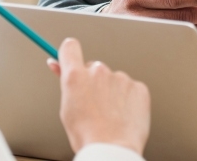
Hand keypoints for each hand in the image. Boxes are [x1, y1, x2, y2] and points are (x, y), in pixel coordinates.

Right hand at [46, 37, 150, 154]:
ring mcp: (121, 78)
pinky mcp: (138, 87)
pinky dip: (128, 99)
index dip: (69, 53)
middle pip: (94, 67)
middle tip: (93, 104)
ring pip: (113, 80)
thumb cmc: (88, 135)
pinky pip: (130, 89)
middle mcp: (99, 71)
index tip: (70, 58)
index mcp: (76, 76)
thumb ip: (65, 83)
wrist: (112, 149)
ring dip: (111, 92)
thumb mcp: (66, 109)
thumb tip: (58, 66)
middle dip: (93, 81)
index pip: (70, 47)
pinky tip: (123, 115)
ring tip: (110, 116)